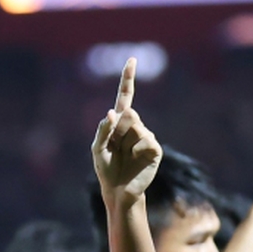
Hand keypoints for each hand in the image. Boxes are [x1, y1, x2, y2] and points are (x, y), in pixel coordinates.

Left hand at [92, 58, 161, 210]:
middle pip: (128, 113)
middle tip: (116, 148)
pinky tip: (135, 160)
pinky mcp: (154, 149)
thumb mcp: (97, 149)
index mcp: (120, 124)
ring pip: (136, 126)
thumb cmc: (106, 169)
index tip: (131, 59)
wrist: (118, 191)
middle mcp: (135, 126)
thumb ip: (103, 130)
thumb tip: (113, 112)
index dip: (128, 79)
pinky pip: (145, 140)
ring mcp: (146, 136)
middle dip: (118, 131)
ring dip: (126, 142)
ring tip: (125, 157)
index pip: (125, 97)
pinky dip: (136, 150)